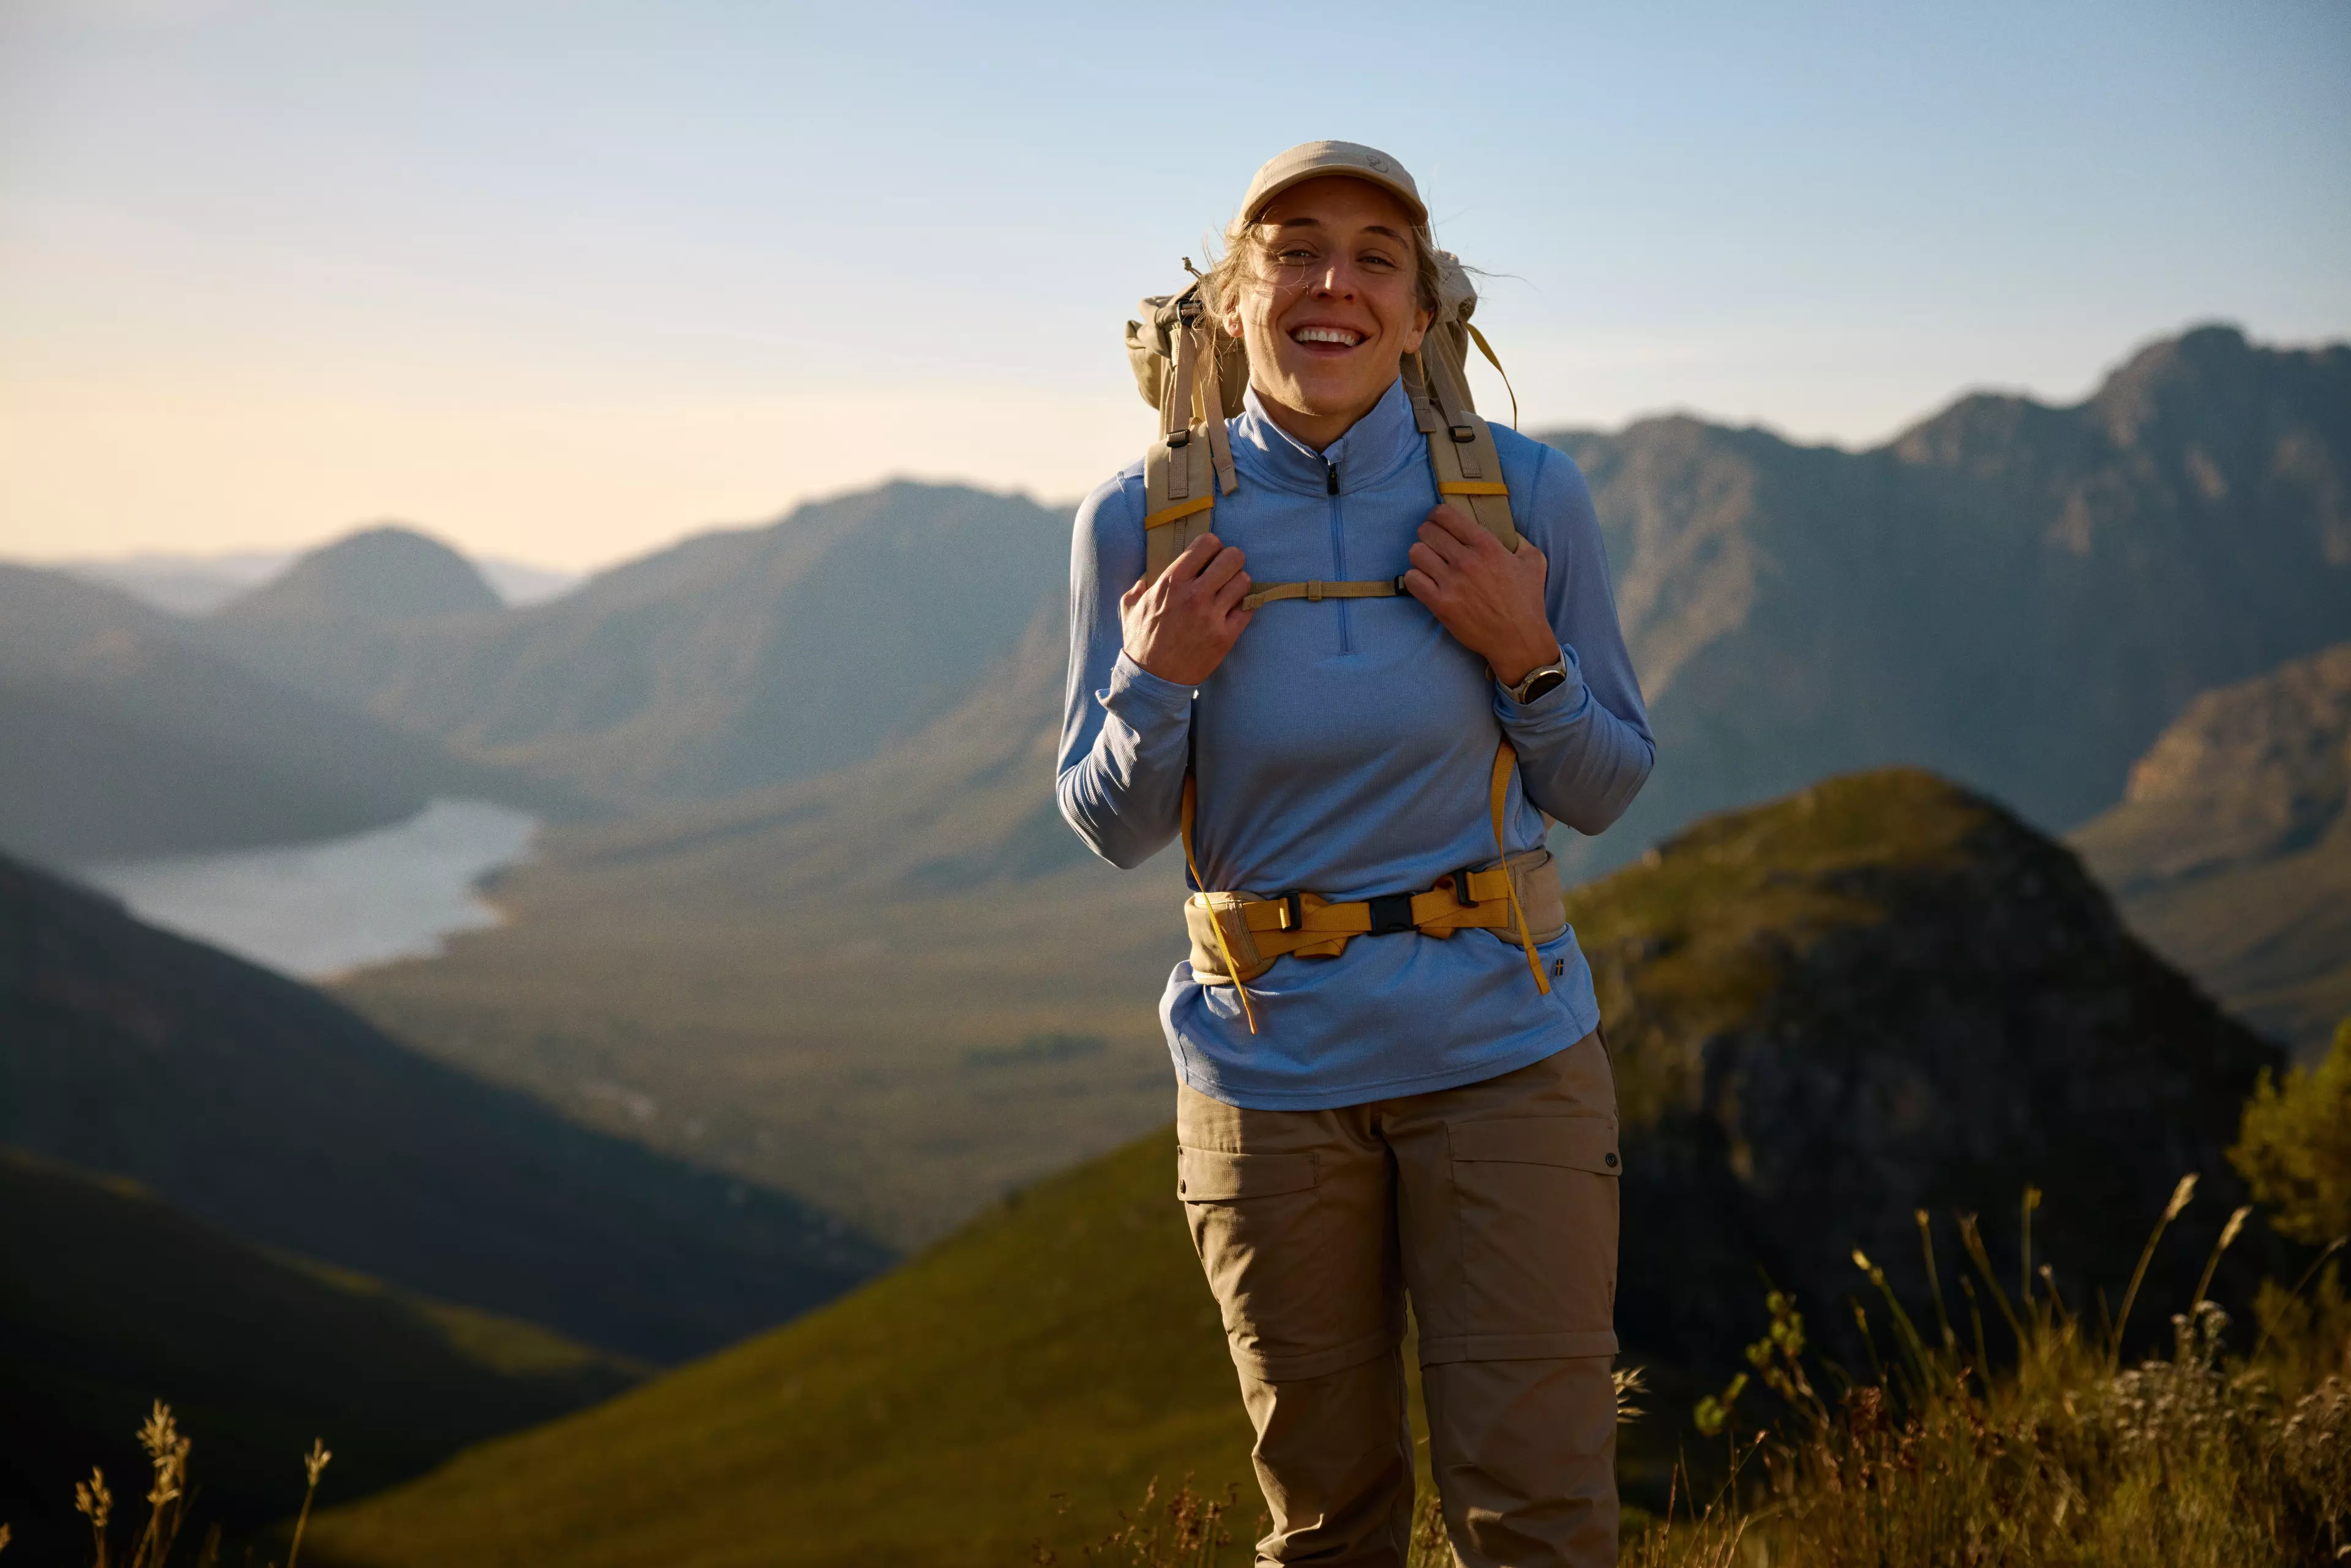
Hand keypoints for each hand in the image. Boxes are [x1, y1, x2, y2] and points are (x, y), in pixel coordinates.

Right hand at [1122, 534, 1254, 686]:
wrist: (1152, 679)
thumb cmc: (1141, 642)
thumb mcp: (1129, 609)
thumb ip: (1137, 588)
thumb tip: (1145, 578)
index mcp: (1171, 582)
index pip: (1206, 543)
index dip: (1212, 545)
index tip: (1210, 556)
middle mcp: (1194, 595)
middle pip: (1233, 557)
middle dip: (1231, 560)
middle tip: (1226, 570)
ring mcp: (1212, 616)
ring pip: (1244, 581)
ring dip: (1239, 584)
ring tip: (1230, 591)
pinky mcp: (1225, 636)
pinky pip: (1248, 609)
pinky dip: (1245, 607)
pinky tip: (1234, 610)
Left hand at [1402, 505, 1558, 684]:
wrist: (1518, 639)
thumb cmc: (1527, 600)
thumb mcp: (1534, 561)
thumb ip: (1518, 540)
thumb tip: (1506, 530)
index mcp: (1487, 545)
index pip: (1446, 515)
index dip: (1436, 515)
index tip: (1437, 521)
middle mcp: (1467, 560)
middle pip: (1426, 531)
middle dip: (1427, 534)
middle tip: (1433, 544)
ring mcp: (1452, 583)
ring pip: (1415, 553)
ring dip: (1420, 556)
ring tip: (1429, 564)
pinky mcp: (1441, 604)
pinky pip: (1412, 579)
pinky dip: (1416, 578)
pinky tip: (1426, 582)